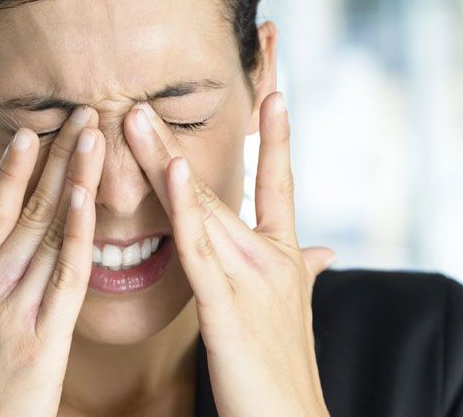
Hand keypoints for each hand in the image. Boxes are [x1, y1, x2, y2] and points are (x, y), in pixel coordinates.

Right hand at [0, 106, 104, 416]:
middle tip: (84, 112)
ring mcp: (15, 309)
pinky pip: (66, 276)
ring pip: (51, 231)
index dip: (13, 171)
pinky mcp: (44, 337)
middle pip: (27, 209)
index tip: (33, 131)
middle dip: (58, 158)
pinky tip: (86, 197)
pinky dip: (76, 234)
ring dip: (75, 178)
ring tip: (96, 133)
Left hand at [124, 92, 333, 416]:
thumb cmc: (284, 373)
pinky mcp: (226, 308)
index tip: (273, 90)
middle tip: (155, 94)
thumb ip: (305, 271)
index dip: (276, 137)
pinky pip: (200, 250)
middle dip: (182, 139)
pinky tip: (175, 171)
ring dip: (166, 160)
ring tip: (136, 117)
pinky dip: (187, 208)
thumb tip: (326, 250)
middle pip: (223, 186)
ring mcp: (250, 280)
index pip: (278, 183)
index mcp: (282, 257)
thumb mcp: (296, 310)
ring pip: (202, 208)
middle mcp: (270, 258)